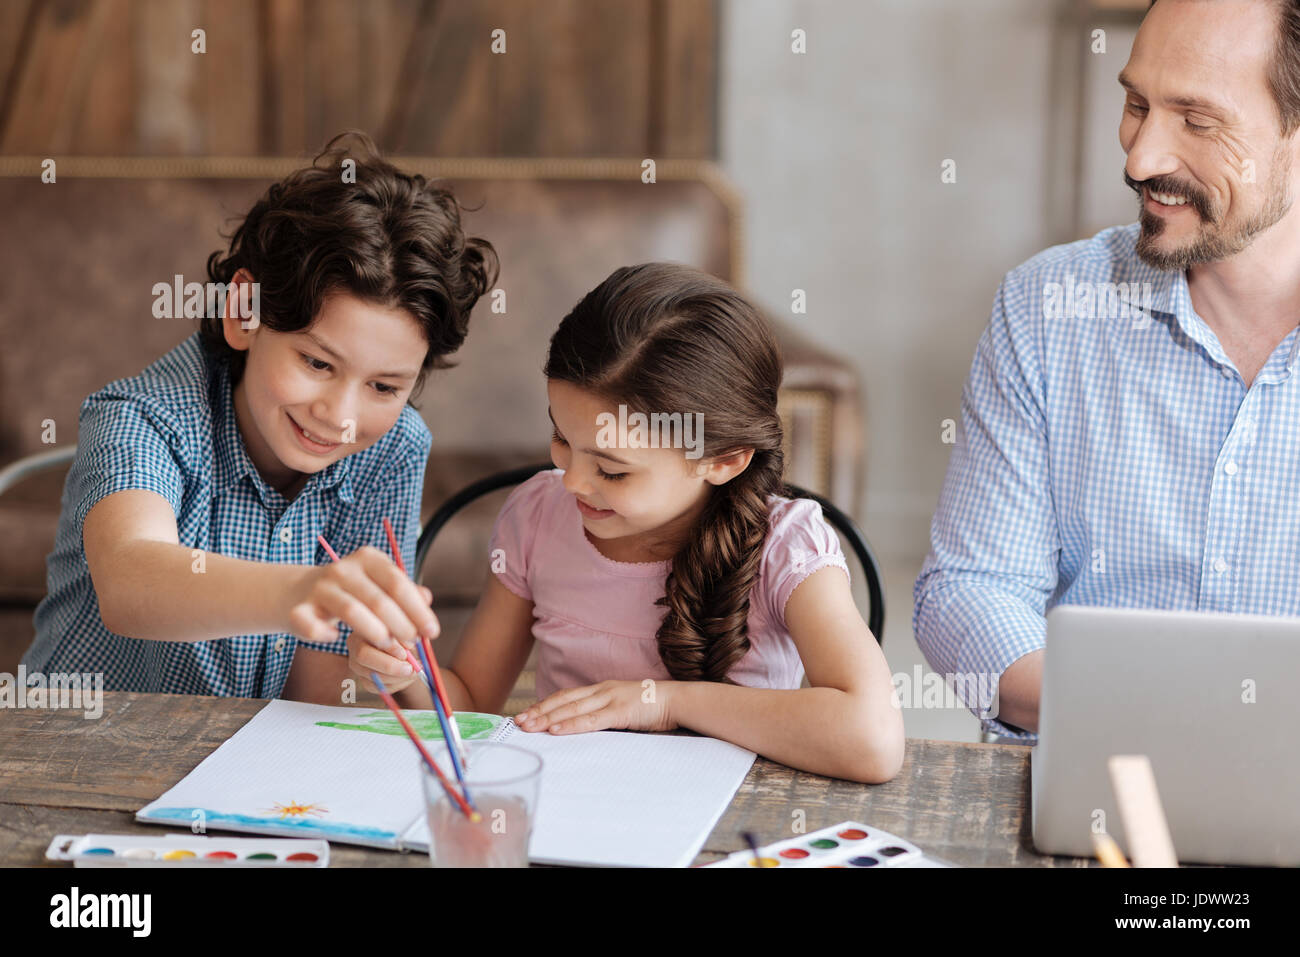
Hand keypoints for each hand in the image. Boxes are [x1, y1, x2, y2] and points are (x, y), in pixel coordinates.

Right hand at [286, 546, 438, 691]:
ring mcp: (319, 587)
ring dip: (375, 634)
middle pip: (379, 600)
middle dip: (401, 626)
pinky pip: (315, 628)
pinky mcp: (299, 608)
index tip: (432, 632)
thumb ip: (404, 591)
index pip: (398, 583)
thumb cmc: (352, 591)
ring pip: (352, 612)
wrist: (299, 591)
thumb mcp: (379, 584)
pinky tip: (336, 638)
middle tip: (413, 644)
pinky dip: (327, 636)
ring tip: (389, 647)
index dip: (418, 610)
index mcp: (368, 559)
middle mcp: (343, 569)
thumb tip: (427, 598)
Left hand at [514, 679, 677, 733]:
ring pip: (572, 708)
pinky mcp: (620, 711)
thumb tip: (586, 729)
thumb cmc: (654, 707)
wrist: (678, 700)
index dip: (546, 704)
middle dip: (539, 711)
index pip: (567, 696)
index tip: (527, 714)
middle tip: (518, 722)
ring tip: (529, 727)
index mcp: (603, 689)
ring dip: (548, 718)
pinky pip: (591, 720)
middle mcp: (602, 690)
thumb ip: (606, 715)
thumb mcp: (624, 708)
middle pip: (564, 700)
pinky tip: (556, 730)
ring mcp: (611, 699)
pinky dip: (571, 724)